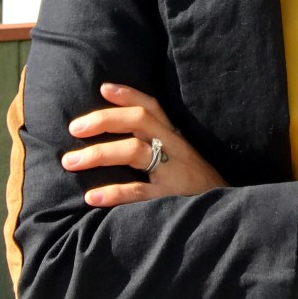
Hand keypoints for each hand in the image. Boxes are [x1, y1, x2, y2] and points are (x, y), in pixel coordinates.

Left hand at [61, 83, 226, 206]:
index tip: (103, 88)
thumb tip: (120, 136)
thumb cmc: (195, 183)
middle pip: (139, 121)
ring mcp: (172, 171)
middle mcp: (173, 147)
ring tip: (71, 162)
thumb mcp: (180, 155)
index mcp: (173, 135)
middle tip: (74, 128)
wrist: (226, 210)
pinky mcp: (170, 198)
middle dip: (105, 120)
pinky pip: (139, 192)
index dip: (128, 95)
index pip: (151, 106)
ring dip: (100, 153)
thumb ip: (157, 144)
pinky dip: (114, 193)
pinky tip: (92, 196)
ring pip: (135, 151)